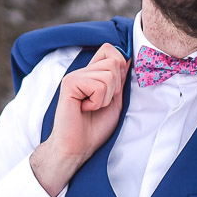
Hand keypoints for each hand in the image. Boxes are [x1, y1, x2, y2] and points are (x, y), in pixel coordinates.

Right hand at [31, 43, 128, 195]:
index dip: (120, 65)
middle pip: (114, 61)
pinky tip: (85, 108)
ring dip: (106, 97)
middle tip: (101, 102)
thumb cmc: (95, 127)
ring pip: (109, 75)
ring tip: (92, 107)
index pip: (110, 49)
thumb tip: (127, 58)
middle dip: (116, 87)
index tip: (115, 89)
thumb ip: (119, 80)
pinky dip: (97, 102)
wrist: (79, 146)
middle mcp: (82, 71)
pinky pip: (98, 86)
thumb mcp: (115, 101)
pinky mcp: (69, 84)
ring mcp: (74, 76)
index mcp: (92, 73)